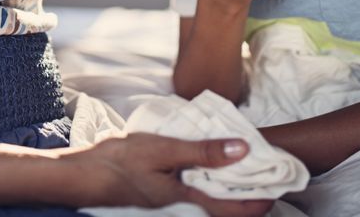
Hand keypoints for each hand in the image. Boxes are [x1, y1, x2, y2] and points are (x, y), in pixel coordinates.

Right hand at [70, 133, 272, 215]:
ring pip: (208, 200)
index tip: (281, 184)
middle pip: (224, 207)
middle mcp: (181, 209)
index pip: (235, 209)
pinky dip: (207, 181)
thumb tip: (242, 150)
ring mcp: (168, 205)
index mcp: (187, 202)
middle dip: (247, 192)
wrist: (78, 176)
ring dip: (226, 185)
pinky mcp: (158, 196)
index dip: (260, 200)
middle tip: (265, 169)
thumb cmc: (118, 163)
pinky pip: (192, 192)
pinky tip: (205, 162)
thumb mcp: (163, 150)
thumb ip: (202, 152)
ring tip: (241, 163)